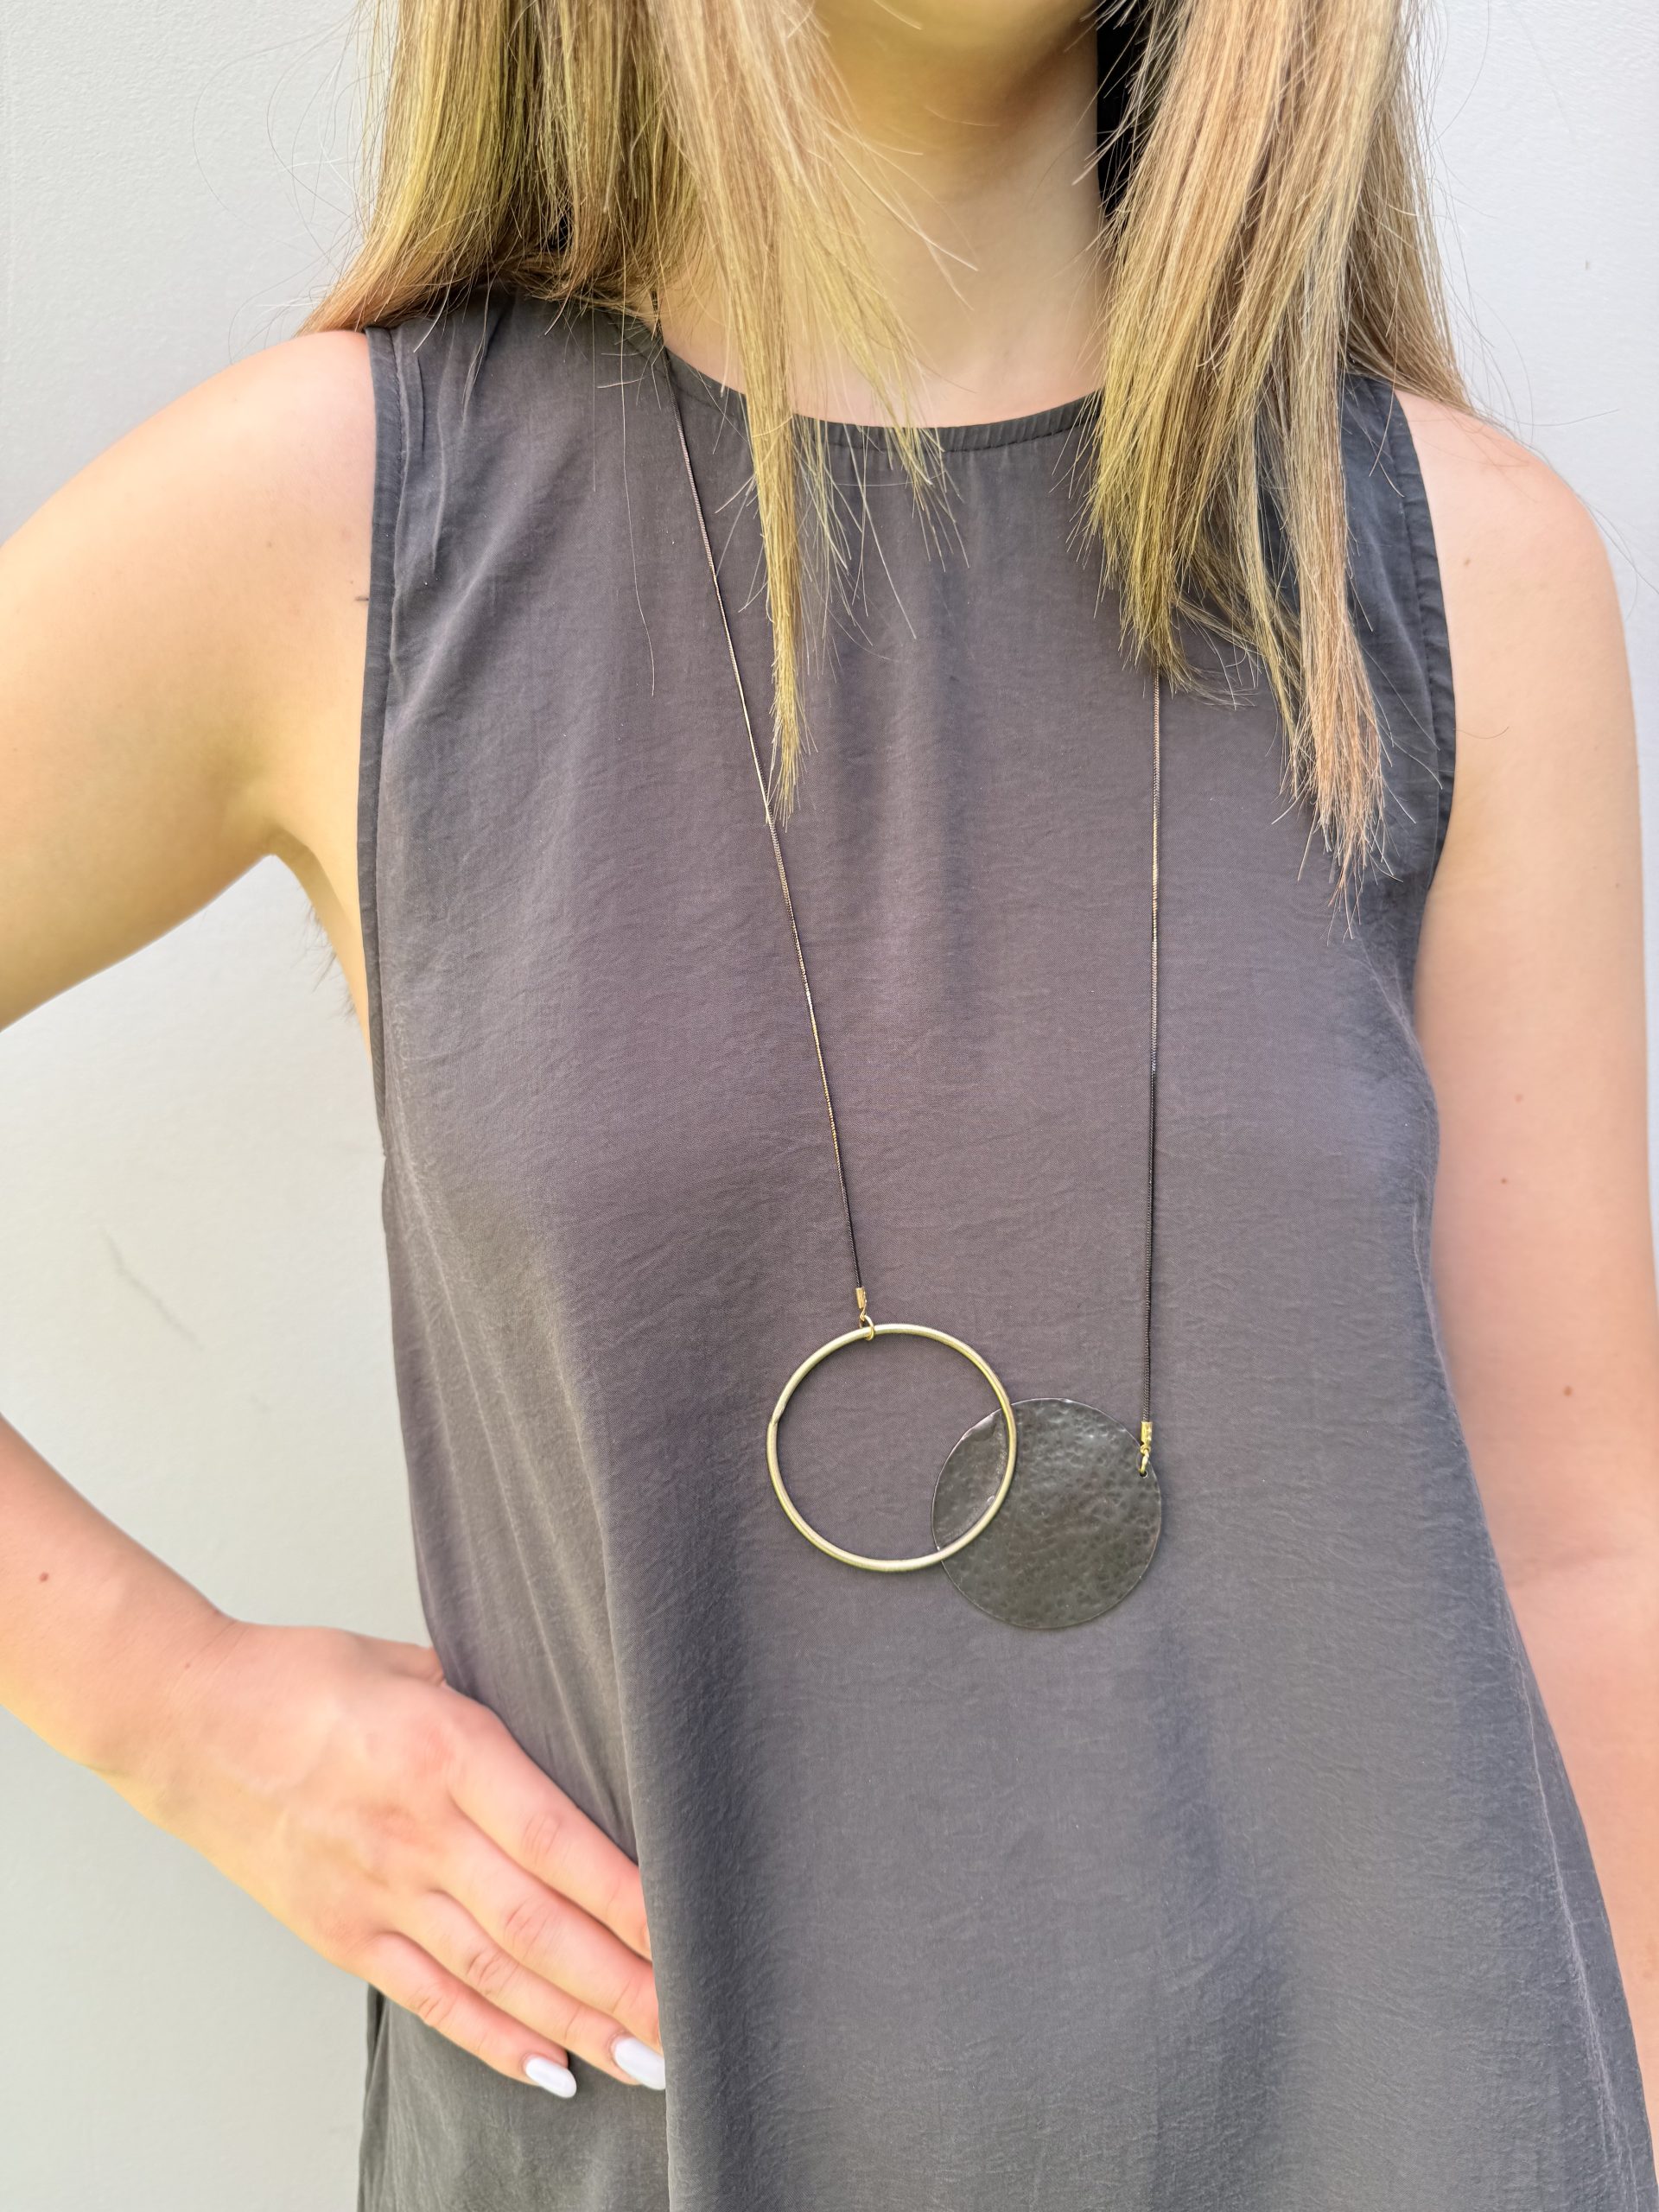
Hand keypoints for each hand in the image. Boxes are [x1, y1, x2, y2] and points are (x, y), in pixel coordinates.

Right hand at [123, 1618, 660, 2098]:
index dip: (630, 1897)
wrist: (184, 1720)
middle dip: (624, 1982)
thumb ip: (496, 1705)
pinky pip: (430, 1997)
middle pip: (540, 1925)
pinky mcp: (341, 1933)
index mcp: (446, 1751)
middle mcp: (418, 1833)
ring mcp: (377, 1892)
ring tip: (644, 2059)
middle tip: (689, 2023)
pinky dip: (493, 2038)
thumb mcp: (417, 1663)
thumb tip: (573, 1731)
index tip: (691, 1929)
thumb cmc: (303, 1676)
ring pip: (495, 1973)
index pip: (561, 1841)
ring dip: (575, 2022)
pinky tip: (549, 2067)